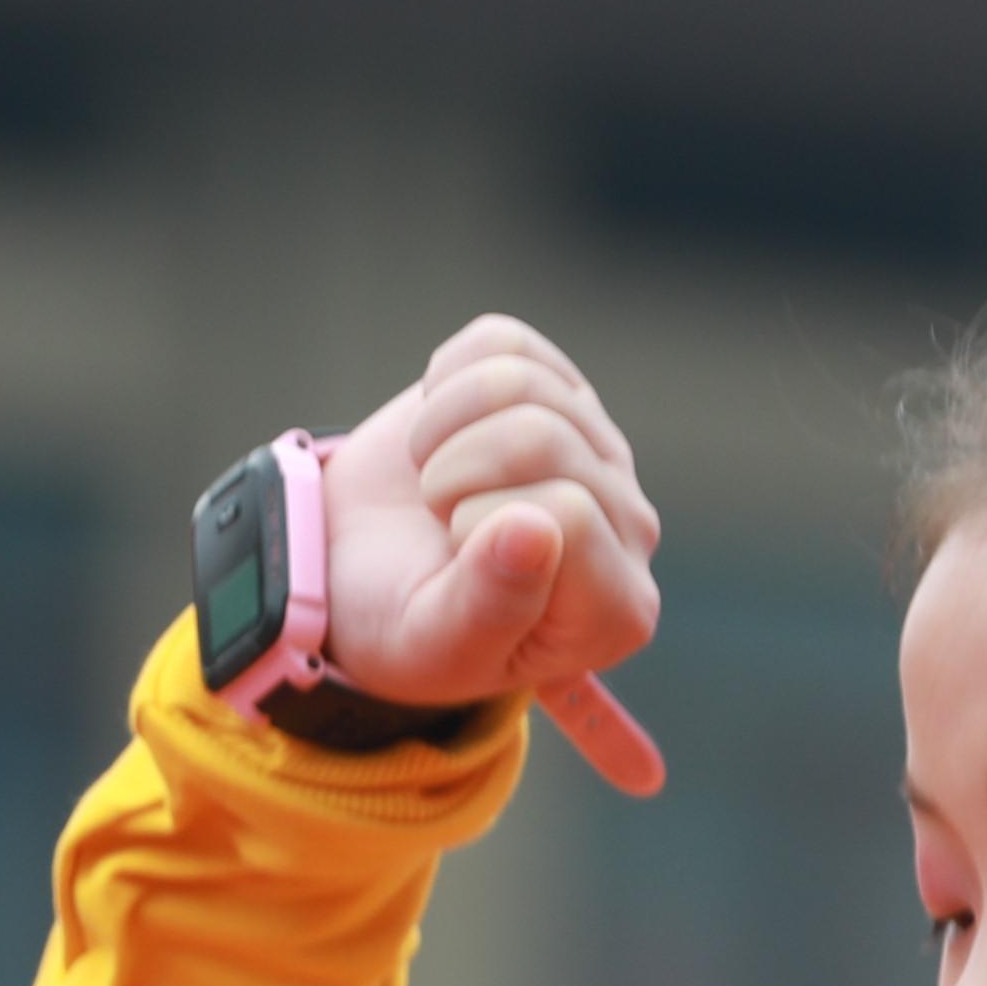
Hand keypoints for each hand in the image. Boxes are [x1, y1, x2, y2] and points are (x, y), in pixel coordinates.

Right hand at [315, 317, 672, 795]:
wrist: (356, 574)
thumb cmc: (402, 624)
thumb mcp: (433, 643)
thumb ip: (489, 607)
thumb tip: (537, 529)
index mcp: (615, 610)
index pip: (568, 518)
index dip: (480, 524)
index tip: (453, 560)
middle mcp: (630, 527)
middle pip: (543, 438)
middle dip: (454, 471)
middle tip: (435, 516)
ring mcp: (599, 450)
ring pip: (522, 380)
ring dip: (443, 427)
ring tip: (433, 478)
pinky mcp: (559, 388)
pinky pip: (503, 342)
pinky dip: (445, 383)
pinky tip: (443, 435)